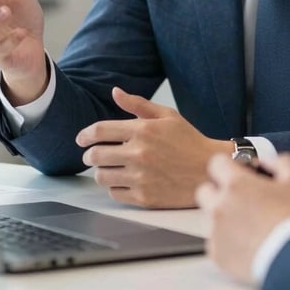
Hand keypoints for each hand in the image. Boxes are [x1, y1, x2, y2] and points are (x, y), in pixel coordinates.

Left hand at [75, 87, 230, 208]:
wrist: (208, 169)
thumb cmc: (188, 140)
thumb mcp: (167, 115)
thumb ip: (138, 104)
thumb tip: (115, 92)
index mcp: (143, 130)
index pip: (100, 130)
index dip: (85, 135)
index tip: (80, 139)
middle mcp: (139, 153)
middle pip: (95, 155)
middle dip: (90, 154)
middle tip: (93, 155)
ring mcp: (140, 177)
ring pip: (101, 176)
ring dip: (101, 171)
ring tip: (110, 167)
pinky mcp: (144, 197)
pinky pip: (114, 193)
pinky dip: (115, 187)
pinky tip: (125, 180)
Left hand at [195, 153, 289, 283]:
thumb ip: (281, 162)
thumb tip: (269, 160)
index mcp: (236, 184)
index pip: (216, 163)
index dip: (227, 165)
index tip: (238, 172)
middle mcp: (220, 206)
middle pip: (205, 191)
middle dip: (218, 191)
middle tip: (240, 198)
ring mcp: (217, 232)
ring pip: (209, 218)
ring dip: (223, 217)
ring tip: (248, 224)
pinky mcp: (218, 256)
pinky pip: (215, 243)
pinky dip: (226, 242)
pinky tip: (246, 243)